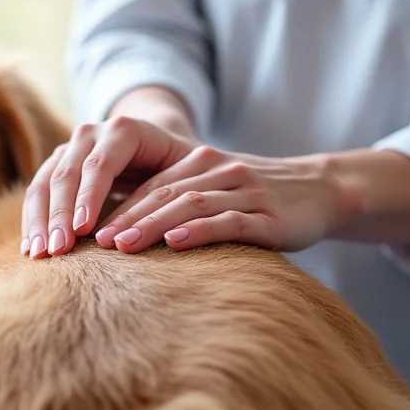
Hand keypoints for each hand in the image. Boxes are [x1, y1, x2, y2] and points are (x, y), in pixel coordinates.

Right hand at [21, 115, 198, 258]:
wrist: (156, 143)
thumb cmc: (179, 162)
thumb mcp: (190, 166)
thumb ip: (187, 182)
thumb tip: (188, 212)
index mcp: (123, 130)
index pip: (100, 163)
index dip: (89, 196)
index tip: (83, 230)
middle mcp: (90, 134)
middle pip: (67, 173)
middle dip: (59, 214)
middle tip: (58, 250)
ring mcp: (69, 148)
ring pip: (44, 182)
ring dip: (39, 220)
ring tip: (40, 253)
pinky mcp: (56, 166)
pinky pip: (37, 192)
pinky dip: (33, 220)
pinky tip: (30, 248)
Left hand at [94, 147, 360, 253]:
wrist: (322, 190)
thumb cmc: (258, 199)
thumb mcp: (216, 191)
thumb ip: (177, 200)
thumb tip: (123, 228)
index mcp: (200, 164)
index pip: (150, 185)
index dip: (117, 205)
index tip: (87, 228)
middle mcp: (218, 172)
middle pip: (162, 194)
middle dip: (125, 217)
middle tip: (93, 241)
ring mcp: (245, 193)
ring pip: (189, 205)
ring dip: (152, 225)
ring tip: (121, 245)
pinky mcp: (269, 217)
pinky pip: (229, 222)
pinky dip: (200, 231)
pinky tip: (176, 242)